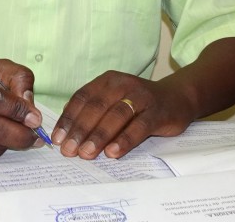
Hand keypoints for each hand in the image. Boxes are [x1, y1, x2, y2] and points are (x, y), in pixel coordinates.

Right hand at [0, 59, 44, 158]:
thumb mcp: (2, 70)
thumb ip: (20, 81)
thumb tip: (30, 109)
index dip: (17, 111)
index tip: (36, 118)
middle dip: (21, 135)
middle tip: (37, 136)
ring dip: (13, 141)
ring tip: (19, 131)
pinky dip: (1, 147)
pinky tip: (0, 136)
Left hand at [52, 70, 193, 159]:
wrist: (177, 97)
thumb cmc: (138, 103)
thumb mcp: (113, 100)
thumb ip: (93, 110)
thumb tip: (66, 129)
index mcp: (107, 81)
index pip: (82, 98)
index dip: (68, 118)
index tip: (57, 138)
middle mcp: (122, 84)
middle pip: (96, 107)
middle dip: (80, 130)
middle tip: (68, 150)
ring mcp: (141, 97)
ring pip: (116, 115)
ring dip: (99, 135)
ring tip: (86, 153)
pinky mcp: (157, 112)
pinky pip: (138, 127)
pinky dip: (124, 140)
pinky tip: (112, 152)